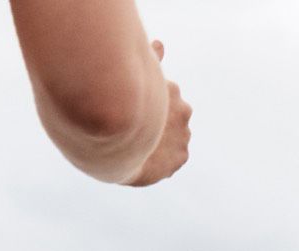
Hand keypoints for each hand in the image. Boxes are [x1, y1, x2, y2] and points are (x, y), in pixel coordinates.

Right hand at [125, 41, 191, 186]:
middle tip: (137, 126)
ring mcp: (184, 134)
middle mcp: (183, 111)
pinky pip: (174, 156)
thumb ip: (149, 61)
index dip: (149, 104)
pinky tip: (148, 157)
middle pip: (171, 116)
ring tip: (142, 144)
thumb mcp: (134, 78)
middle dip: (159, 121)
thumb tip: (159, 44)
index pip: (163, 96)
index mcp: (172, 90)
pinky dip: (163, 157)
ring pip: (174, 136)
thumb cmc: (119, 104)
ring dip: (162, 139)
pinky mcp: (182, 156)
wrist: (114, 145)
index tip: (136, 109)